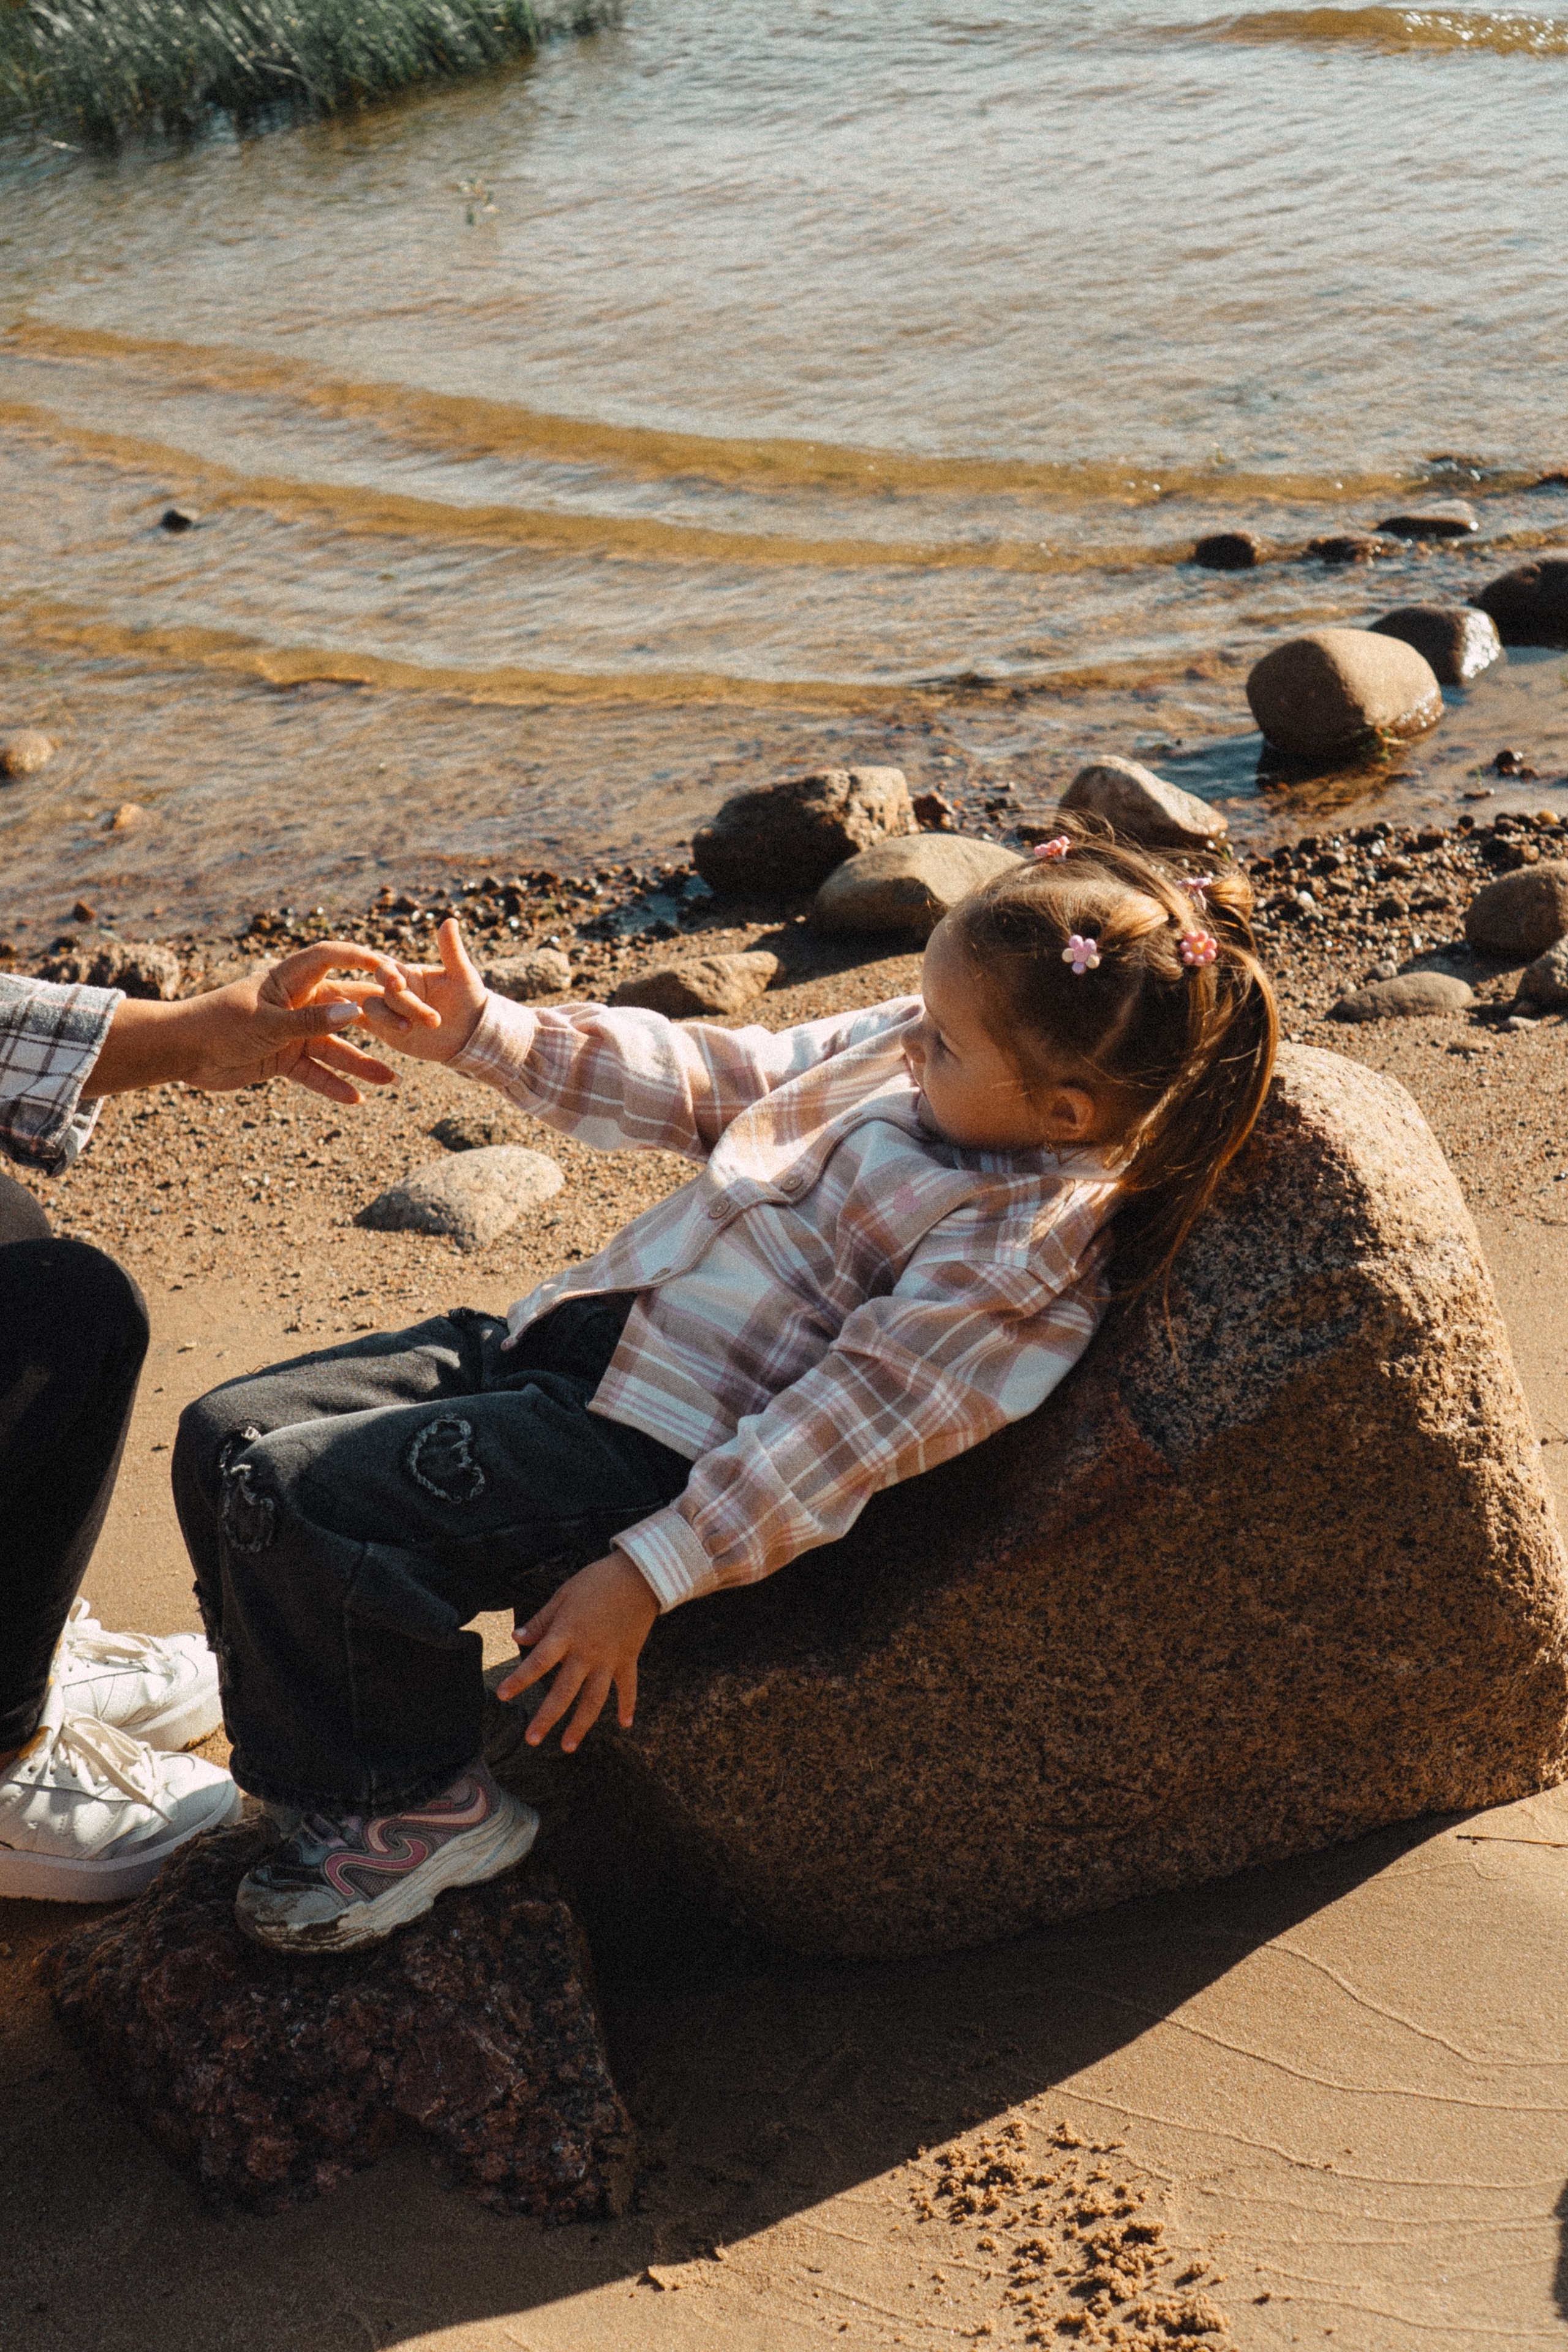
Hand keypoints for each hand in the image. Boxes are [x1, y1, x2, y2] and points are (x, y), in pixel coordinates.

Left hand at [81, 940, 438, 1104]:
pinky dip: (332, 1084)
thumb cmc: (217, 1024)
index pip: (333, 958)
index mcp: (290, 980)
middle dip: (379, 1019)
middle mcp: (297, 1003)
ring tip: (392, 1080)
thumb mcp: (266, 1023)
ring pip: (336, 1046)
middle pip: (346, 1006)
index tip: (394, 969)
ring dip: (362, 1062)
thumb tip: (355, 1012)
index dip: (362, 959)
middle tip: (411, 1030)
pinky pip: (315, 1072)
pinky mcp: (284, 1058)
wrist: (181, 1053)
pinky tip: (356, 1099)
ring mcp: (292, 1032)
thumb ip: (311, 1021)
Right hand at [351, 917, 486, 1064]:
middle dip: (402, 1003)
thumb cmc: (469, 1000)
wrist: (470, 1034)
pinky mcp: (384, 1030)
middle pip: (382, 990)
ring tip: (410, 1028)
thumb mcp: (463, 975)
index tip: (400, 984)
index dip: (389, 975)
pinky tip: (350, 1020)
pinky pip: (363, 1022)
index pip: (388, 969)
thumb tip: (450, 920)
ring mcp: (388, 1010)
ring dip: (388, 1018)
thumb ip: (452, 950)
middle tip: (432, 1019)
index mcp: (408, 973)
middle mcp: (394, 990)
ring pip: (372, 1008)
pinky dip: (351, 1019)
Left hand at [496, 1552, 659, 1751]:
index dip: (519, 1680)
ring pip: (594, 1699)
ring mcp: (609, 1659)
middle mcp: (586, 1653)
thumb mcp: (564, 1595)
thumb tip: (516, 1637)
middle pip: (564, 1692)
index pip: (538, 1662)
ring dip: (581, 1724)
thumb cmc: (598, 1581)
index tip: (502, 1696)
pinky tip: (625, 1724)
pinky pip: (628, 1687)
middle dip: (547, 1717)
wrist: (640, 1575)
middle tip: (532, 1740)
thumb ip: (541, 1621)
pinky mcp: (628, 1659)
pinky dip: (628, 1705)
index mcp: (566, 1635)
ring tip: (568, 1746)